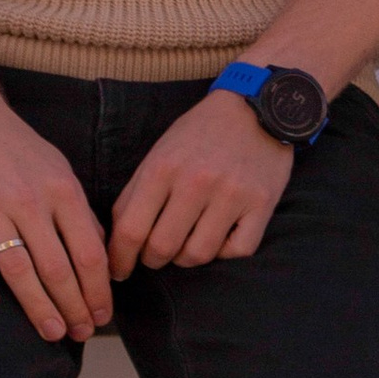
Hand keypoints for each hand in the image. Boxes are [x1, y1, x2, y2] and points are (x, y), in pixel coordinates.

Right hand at [0, 86, 114, 340]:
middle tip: (81, 333)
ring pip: (18, 269)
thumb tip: (99, 253)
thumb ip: (77, 210)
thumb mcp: (58, 168)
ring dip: (38, 306)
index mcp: (61, 190)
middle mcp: (28, 201)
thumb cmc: (15, 146)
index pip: (88, 252)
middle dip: (75, 307)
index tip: (103, 315)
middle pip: (58, 267)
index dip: (99, 290)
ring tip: (53, 332)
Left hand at [108, 91, 295, 275]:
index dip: (119, 259)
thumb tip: (116, 241)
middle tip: (156, 255)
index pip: (130, 229)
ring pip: (199, 255)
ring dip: (187, 258)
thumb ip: (135, 194)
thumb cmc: (200, 133)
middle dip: (153, 260)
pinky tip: (220, 237)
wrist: (255, 106)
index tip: (119, 271)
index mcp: (163, 167)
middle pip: (162, 248)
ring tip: (188, 243)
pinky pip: (237, 251)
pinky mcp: (262, 203)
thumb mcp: (159, 152)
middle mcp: (196, 181)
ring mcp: (231, 194)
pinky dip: (225, 252)